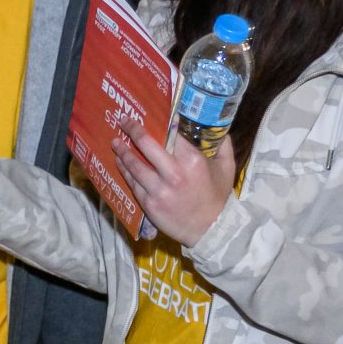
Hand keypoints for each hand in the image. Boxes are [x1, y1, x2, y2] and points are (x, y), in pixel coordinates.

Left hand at [113, 111, 236, 245]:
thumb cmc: (217, 197)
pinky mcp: (148, 203)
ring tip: (115, 141)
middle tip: (123, 120)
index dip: (159, 122)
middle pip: (145, 145)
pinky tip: (120, 162)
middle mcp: (173, 174)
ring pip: (133, 164)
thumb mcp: (226, 169)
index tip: (149, 113)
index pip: (170, 134)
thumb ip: (223, 146)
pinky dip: (125, 170)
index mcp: (192, 162)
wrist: (211, 230)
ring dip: (122, 151)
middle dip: (132, 130)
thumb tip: (219, 128)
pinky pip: (132, 182)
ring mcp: (158, 190)